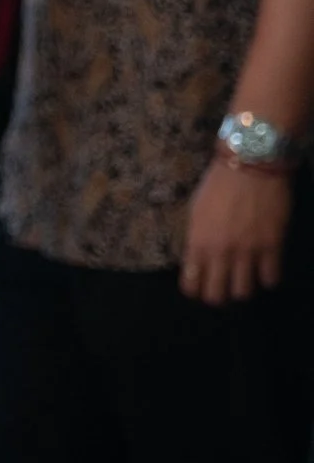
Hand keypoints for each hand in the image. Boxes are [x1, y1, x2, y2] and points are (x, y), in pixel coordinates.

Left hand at [180, 158, 290, 304]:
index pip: (191, 284)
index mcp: (197, 242)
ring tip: (246, 279)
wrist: (250, 165)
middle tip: (224, 289)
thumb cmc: (218, 185)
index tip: (200, 289)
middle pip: (216, 296)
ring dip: (244, 289)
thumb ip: (197, 238)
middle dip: (219, 297)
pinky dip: (269, 279)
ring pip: (244, 292)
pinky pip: (271, 278)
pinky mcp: (272, 246)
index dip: (195, 291)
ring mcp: (247, 251)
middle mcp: (219, 252)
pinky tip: (266, 269)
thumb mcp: (196, 211)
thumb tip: (198, 259)